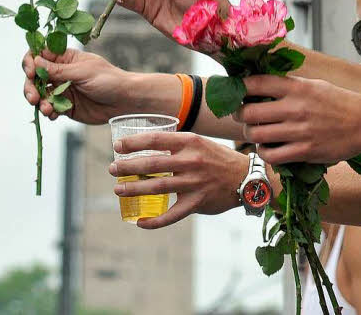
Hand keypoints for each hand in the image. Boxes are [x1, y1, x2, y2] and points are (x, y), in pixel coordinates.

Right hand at [23, 49, 134, 123]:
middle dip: (30, 87)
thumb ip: (59, 70)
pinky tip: (54, 114)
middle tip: (34, 97)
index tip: (30, 72)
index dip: (31, 62)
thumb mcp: (83, 72)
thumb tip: (36, 61)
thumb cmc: (109, 80)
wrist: (125, 101)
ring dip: (38, 102)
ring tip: (47, 109)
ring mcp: (61, 90)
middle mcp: (60, 73)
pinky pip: (49, 108)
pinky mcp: (65, 106)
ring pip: (39, 94)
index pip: (39, 55)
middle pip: (34, 77)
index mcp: (66, 59)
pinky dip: (47, 112)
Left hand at [110, 132, 247, 228]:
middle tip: (113, 169)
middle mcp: (192, 160)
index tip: (117, 145)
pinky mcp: (198, 202)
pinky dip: (154, 221)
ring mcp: (195, 182)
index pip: (156, 139)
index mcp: (191, 142)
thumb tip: (148, 149)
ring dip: (134, 189)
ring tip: (118, 189)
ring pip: (157, 187)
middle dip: (128, 167)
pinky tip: (140, 222)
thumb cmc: (219, 160)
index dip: (134, 142)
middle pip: (152, 163)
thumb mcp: (201, 144)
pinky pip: (172, 215)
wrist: (247, 178)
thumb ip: (179, 146)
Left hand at [237, 75, 360, 165]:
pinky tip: (267, 148)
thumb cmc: (341, 102)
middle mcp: (296, 107)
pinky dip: (263, 152)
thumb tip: (263, 84)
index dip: (240, 88)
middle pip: (248, 112)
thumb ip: (291, 85)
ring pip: (256, 135)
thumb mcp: (316, 85)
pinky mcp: (305, 151)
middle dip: (239, 114)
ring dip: (249, 134)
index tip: (237, 91)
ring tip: (254, 132)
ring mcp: (300, 131)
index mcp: (298, 87)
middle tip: (241, 115)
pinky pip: (271, 155)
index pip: (256, 83)